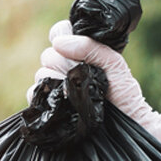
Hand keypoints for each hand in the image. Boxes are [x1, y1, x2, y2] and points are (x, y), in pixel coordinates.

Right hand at [27, 21, 160, 160]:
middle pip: (48, 54)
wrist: (127, 126)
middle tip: (81, 75)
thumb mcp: (114, 64)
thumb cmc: (125, 95)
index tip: (70, 46)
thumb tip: (59, 43)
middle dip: (63, 62)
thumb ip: (91, 47)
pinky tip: (61, 101)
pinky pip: (33, 95)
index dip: (61, 35)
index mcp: (80, 53)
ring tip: (76, 91)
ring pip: (40, 73)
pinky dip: (43, 95)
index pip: (59, 33)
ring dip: (56, 80)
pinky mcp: (50, 107)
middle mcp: (65, 68)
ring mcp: (55, 88)